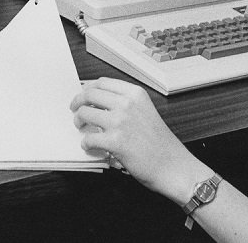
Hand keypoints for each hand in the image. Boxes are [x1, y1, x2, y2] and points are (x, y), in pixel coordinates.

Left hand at [70, 78, 211, 206]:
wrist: (172, 165)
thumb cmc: (160, 143)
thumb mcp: (146, 111)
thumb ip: (126, 104)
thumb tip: (99, 102)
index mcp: (135, 94)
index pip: (102, 82)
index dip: (88, 89)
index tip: (83, 95)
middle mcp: (127, 104)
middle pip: (89, 94)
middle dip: (77, 102)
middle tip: (75, 111)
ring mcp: (120, 122)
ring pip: (84, 113)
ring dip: (78, 122)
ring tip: (82, 129)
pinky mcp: (115, 142)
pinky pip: (88, 139)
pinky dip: (86, 144)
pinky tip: (91, 147)